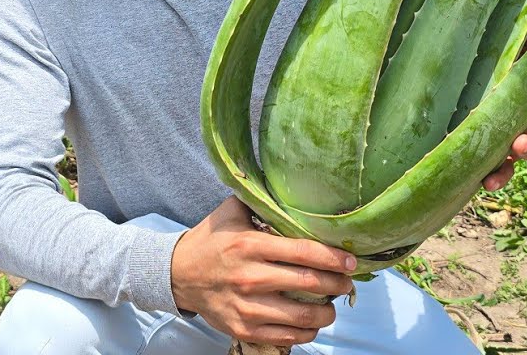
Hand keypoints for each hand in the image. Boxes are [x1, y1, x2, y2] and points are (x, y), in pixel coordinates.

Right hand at [170, 197, 355, 347]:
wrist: (176, 274)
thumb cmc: (210, 241)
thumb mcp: (230, 212)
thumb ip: (260, 200)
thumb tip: (293, 189)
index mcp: (250, 245)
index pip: (304, 252)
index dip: (334, 258)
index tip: (350, 261)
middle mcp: (250, 277)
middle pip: (310, 284)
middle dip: (338, 283)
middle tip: (347, 281)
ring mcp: (246, 307)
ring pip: (304, 316)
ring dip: (328, 311)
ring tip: (332, 303)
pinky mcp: (243, 329)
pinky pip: (288, 336)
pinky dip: (307, 331)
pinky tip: (311, 321)